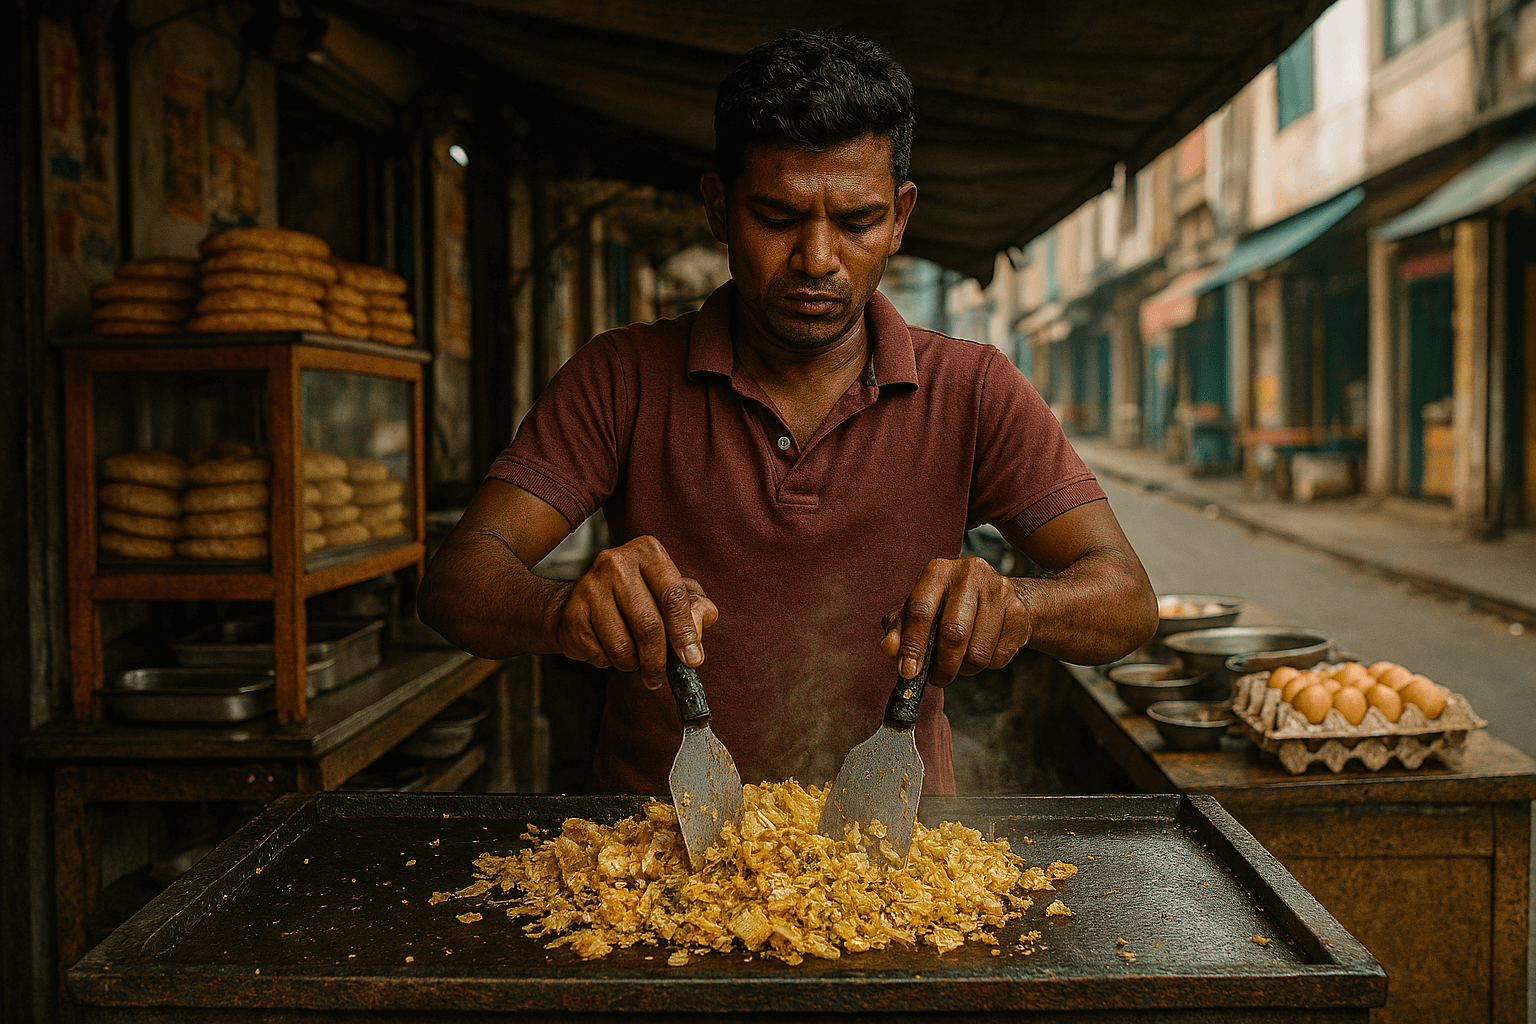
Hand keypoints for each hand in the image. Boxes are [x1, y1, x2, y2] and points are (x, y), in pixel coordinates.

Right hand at [553, 535, 717, 689]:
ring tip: (632, 658)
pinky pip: (599, 653)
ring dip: (632, 663)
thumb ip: (694, 608)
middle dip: (658, 660)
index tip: (692, 660)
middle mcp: (616, 562)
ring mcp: (590, 586)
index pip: (673, 596)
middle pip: (649, 625)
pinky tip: (608, 648)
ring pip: (622, 645)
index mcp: (648, 551)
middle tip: (659, 677)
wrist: (580, 601)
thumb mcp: (672, 593)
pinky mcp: (573, 612)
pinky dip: (609, 662)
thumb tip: (697, 629)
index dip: (685, 633)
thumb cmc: (638, 597)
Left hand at [880, 557, 1031, 686]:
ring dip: (965, 670)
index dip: (913, 645)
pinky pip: (1000, 655)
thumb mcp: (917, 611)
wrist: (996, 597)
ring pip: (978, 650)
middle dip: (943, 665)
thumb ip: (898, 629)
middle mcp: (969, 573)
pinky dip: (987, 665)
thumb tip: (889, 648)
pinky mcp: (1018, 610)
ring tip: (958, 667)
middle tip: (936, 679)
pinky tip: (980, 653)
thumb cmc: (947, 606)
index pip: (921, 610)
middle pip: (954, 633)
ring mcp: (998, 589)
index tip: (908, 672)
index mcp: (937, 570)